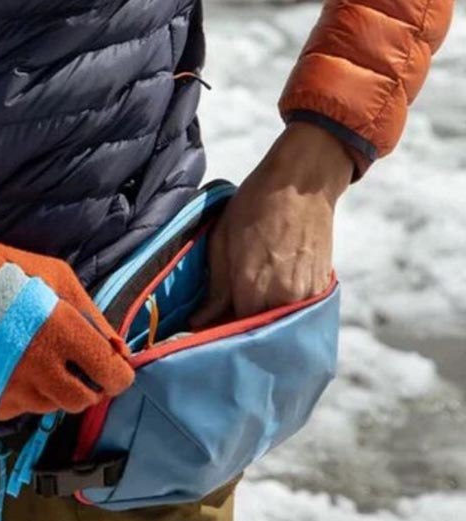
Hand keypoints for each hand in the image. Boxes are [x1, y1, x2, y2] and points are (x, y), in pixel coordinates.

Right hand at [0, 215, 132, 431]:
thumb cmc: (5, 274)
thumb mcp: (56, 276)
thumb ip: (92, 313)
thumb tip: (119, 348)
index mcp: (63, 334)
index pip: (112, 376)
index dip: (117, 372)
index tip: (110, 364)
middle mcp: (42, 369)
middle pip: (85, 400)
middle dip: (88, 384)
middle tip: (75, 362)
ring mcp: (15, 390)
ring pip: (54, 406)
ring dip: (55, 388)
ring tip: (39, 357)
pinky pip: (23, 409)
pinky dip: (27, 394)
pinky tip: (15, 366)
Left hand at [189, 122, 350, 327]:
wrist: (302, 183)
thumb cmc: (254, 204)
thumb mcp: (223, 239)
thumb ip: (216, 286)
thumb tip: (199, 321)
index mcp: (252, 285)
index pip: (231, 330)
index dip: (216, 335)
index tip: (201, 336)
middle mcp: (282, 298)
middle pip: (257, 334)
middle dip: (238, 338)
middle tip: (220, 332)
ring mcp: (306, 297)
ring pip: (279, 328)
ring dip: (261, 329)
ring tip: (243, 321)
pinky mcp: (321, 291)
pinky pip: (297, 316)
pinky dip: (282, 316)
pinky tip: (268, 307)